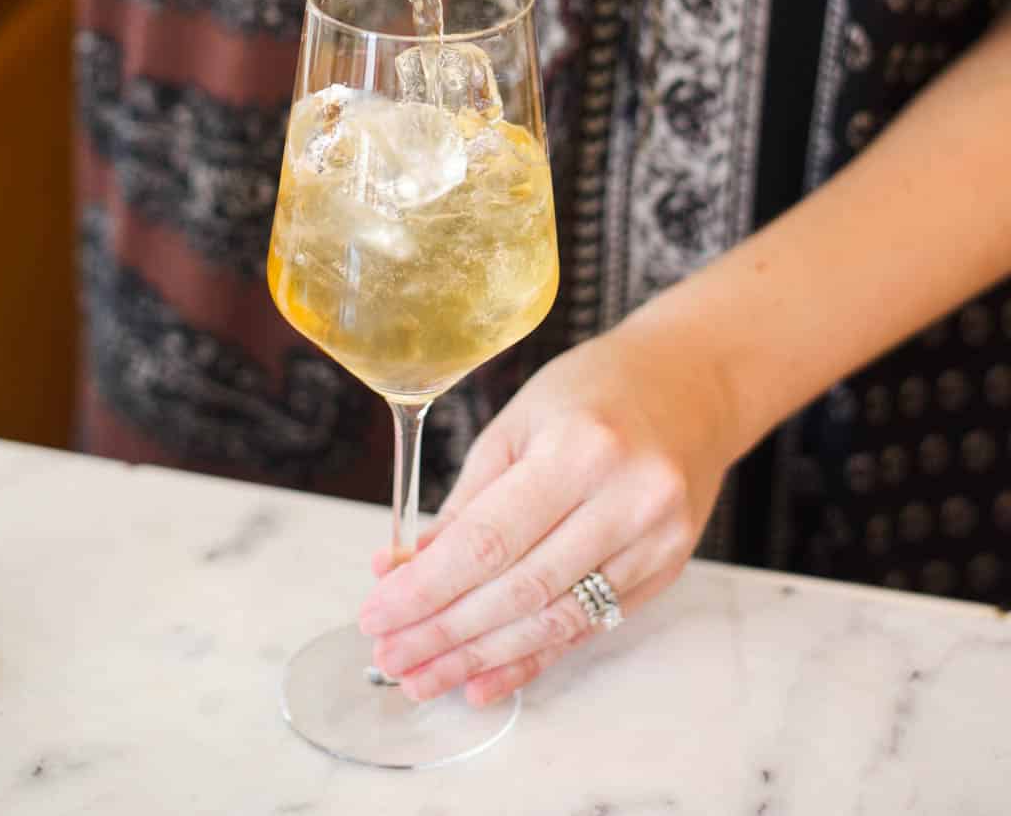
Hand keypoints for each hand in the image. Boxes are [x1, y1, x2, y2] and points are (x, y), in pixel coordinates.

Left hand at [357, 310, 736, 706]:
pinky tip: (483, 681)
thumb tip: (406, 570)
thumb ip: (467, 501)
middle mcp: (625, 499)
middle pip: (519, 590)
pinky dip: (531, 659)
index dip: (427, 588)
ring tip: (423, 677)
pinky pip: (587, 627)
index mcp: (580, 448)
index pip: (490, 540)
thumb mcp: (518, 423)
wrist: (688, 386)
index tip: (377, 615)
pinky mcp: (665, 571)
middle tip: (391, 656)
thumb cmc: (592, 393)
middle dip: (445, 633)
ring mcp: (654, 541)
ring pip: (553, 621)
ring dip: (480, 659)